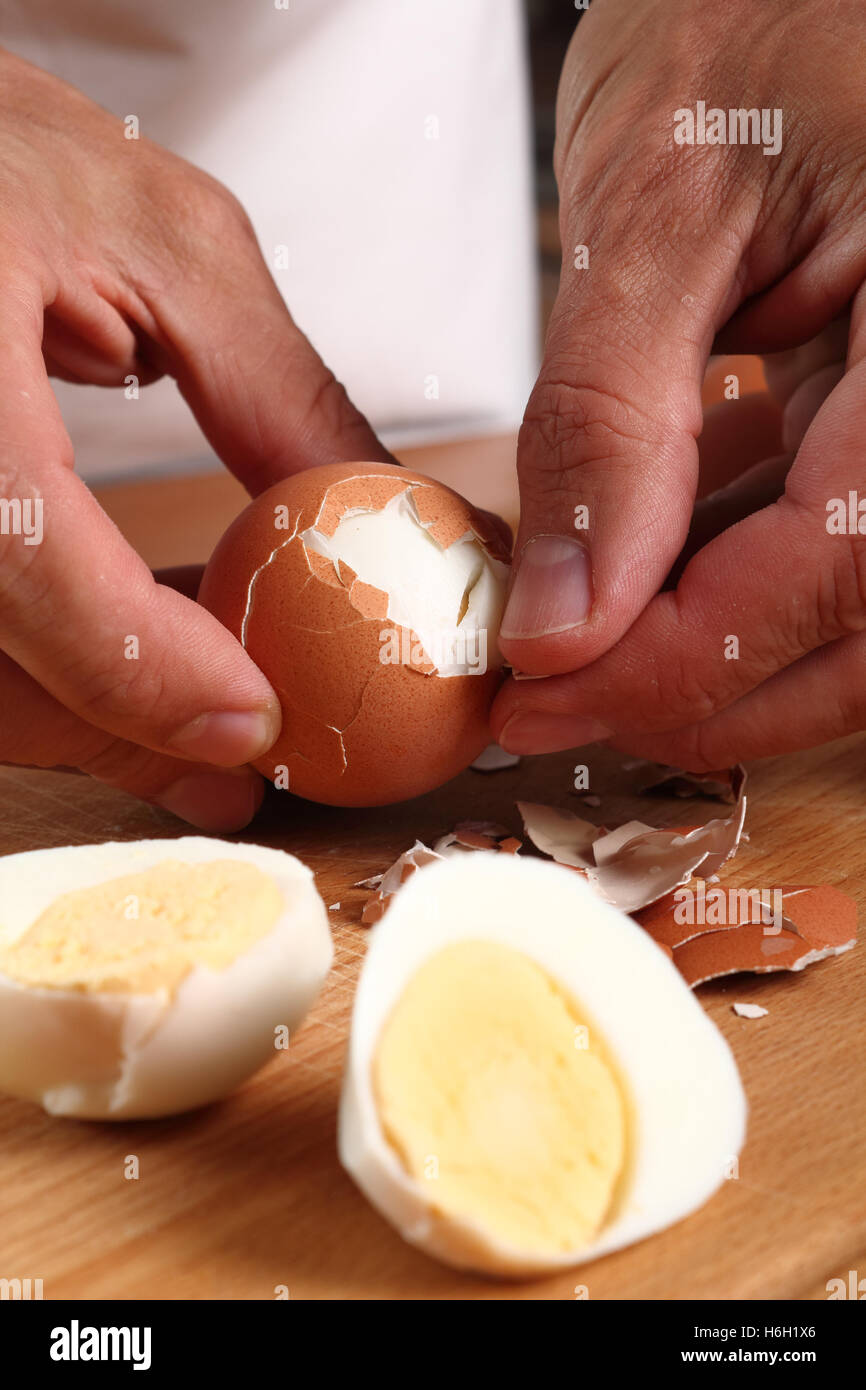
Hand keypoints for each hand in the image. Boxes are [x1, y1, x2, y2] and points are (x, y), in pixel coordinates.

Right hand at [0, 48, 390, 828]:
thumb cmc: (1, 147)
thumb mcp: (163, 238)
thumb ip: (269, 392)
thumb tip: (367, 517)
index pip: (20, 557)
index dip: (142, 669)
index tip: (255, 719)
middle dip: (127, 732)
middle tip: (248, 758)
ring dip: (94, 712)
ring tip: (211, 709)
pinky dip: (60, 661)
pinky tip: (140, 649)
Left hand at [492, 0, 865, 768]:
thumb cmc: (755, 13)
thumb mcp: (655, 209)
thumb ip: (609, 425)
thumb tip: (563, 622)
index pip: (836, 567)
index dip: (684, 662)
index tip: (546, 694)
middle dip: (705, 692)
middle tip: (557, 704)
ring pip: (860, 608)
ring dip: (718, 649)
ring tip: (582, 640)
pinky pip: (843, 538)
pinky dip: (738, 573)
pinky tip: (645, 565)